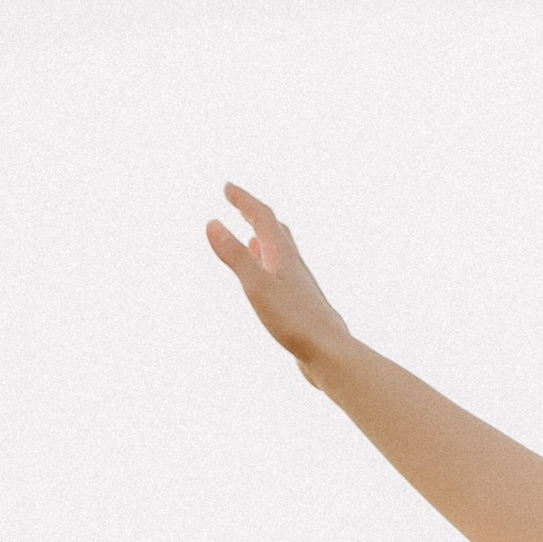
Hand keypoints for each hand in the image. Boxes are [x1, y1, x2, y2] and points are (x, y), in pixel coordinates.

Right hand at [205, 181, 353, 370]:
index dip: (245, 200)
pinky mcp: (301, 302)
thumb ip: (235, 256)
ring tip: (253, 234)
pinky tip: (269, 273)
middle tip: (238, 202)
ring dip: (265, 238)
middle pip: (275, 230)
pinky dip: (270, 264)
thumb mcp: (257, 287)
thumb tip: (212, 223)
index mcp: (283, 256)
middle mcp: (294, 265)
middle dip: (255, 213)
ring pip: (282, 252)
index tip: (227, 188)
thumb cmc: (295, 322)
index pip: (263, 217)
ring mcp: (299, 284)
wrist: (330, 353)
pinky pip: (283, 273)